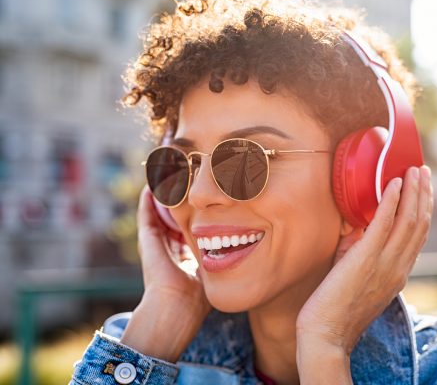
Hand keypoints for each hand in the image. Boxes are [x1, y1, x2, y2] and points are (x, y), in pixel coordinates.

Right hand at [119, 186, 210, 361]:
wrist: (177, 306)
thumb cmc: (200, 296)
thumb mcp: (218, 269)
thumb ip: (227, 257)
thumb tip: (248, 243)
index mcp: (186, 254)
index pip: (192, 226)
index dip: (200, 211)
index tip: (210, 194)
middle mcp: (170, 246)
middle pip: (174, 215)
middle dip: (182, 198)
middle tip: (190, 177)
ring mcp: (156, 242)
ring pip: (159, 211)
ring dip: (165, 193)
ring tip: (171, 172)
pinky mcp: (146, 239)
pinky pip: (146, 212)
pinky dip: (150, 197)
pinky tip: (155, 181)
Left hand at [296, 166, 432, 378]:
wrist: (326, 336)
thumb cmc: (336, 310)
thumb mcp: (358, 278)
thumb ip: (361, 252)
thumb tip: (357, 227)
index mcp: (399, 273)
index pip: (419, 235)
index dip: (423, 208)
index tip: (423, 188)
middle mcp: (399, 267)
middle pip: (420, 223)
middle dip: (423, 193)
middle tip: (423, 170)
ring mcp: (385, 264)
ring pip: (409, 220)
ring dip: (413, 191)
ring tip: (413, 170)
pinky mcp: (366, 259)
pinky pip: (384, 224)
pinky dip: (391, 201)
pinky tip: (393, 183)